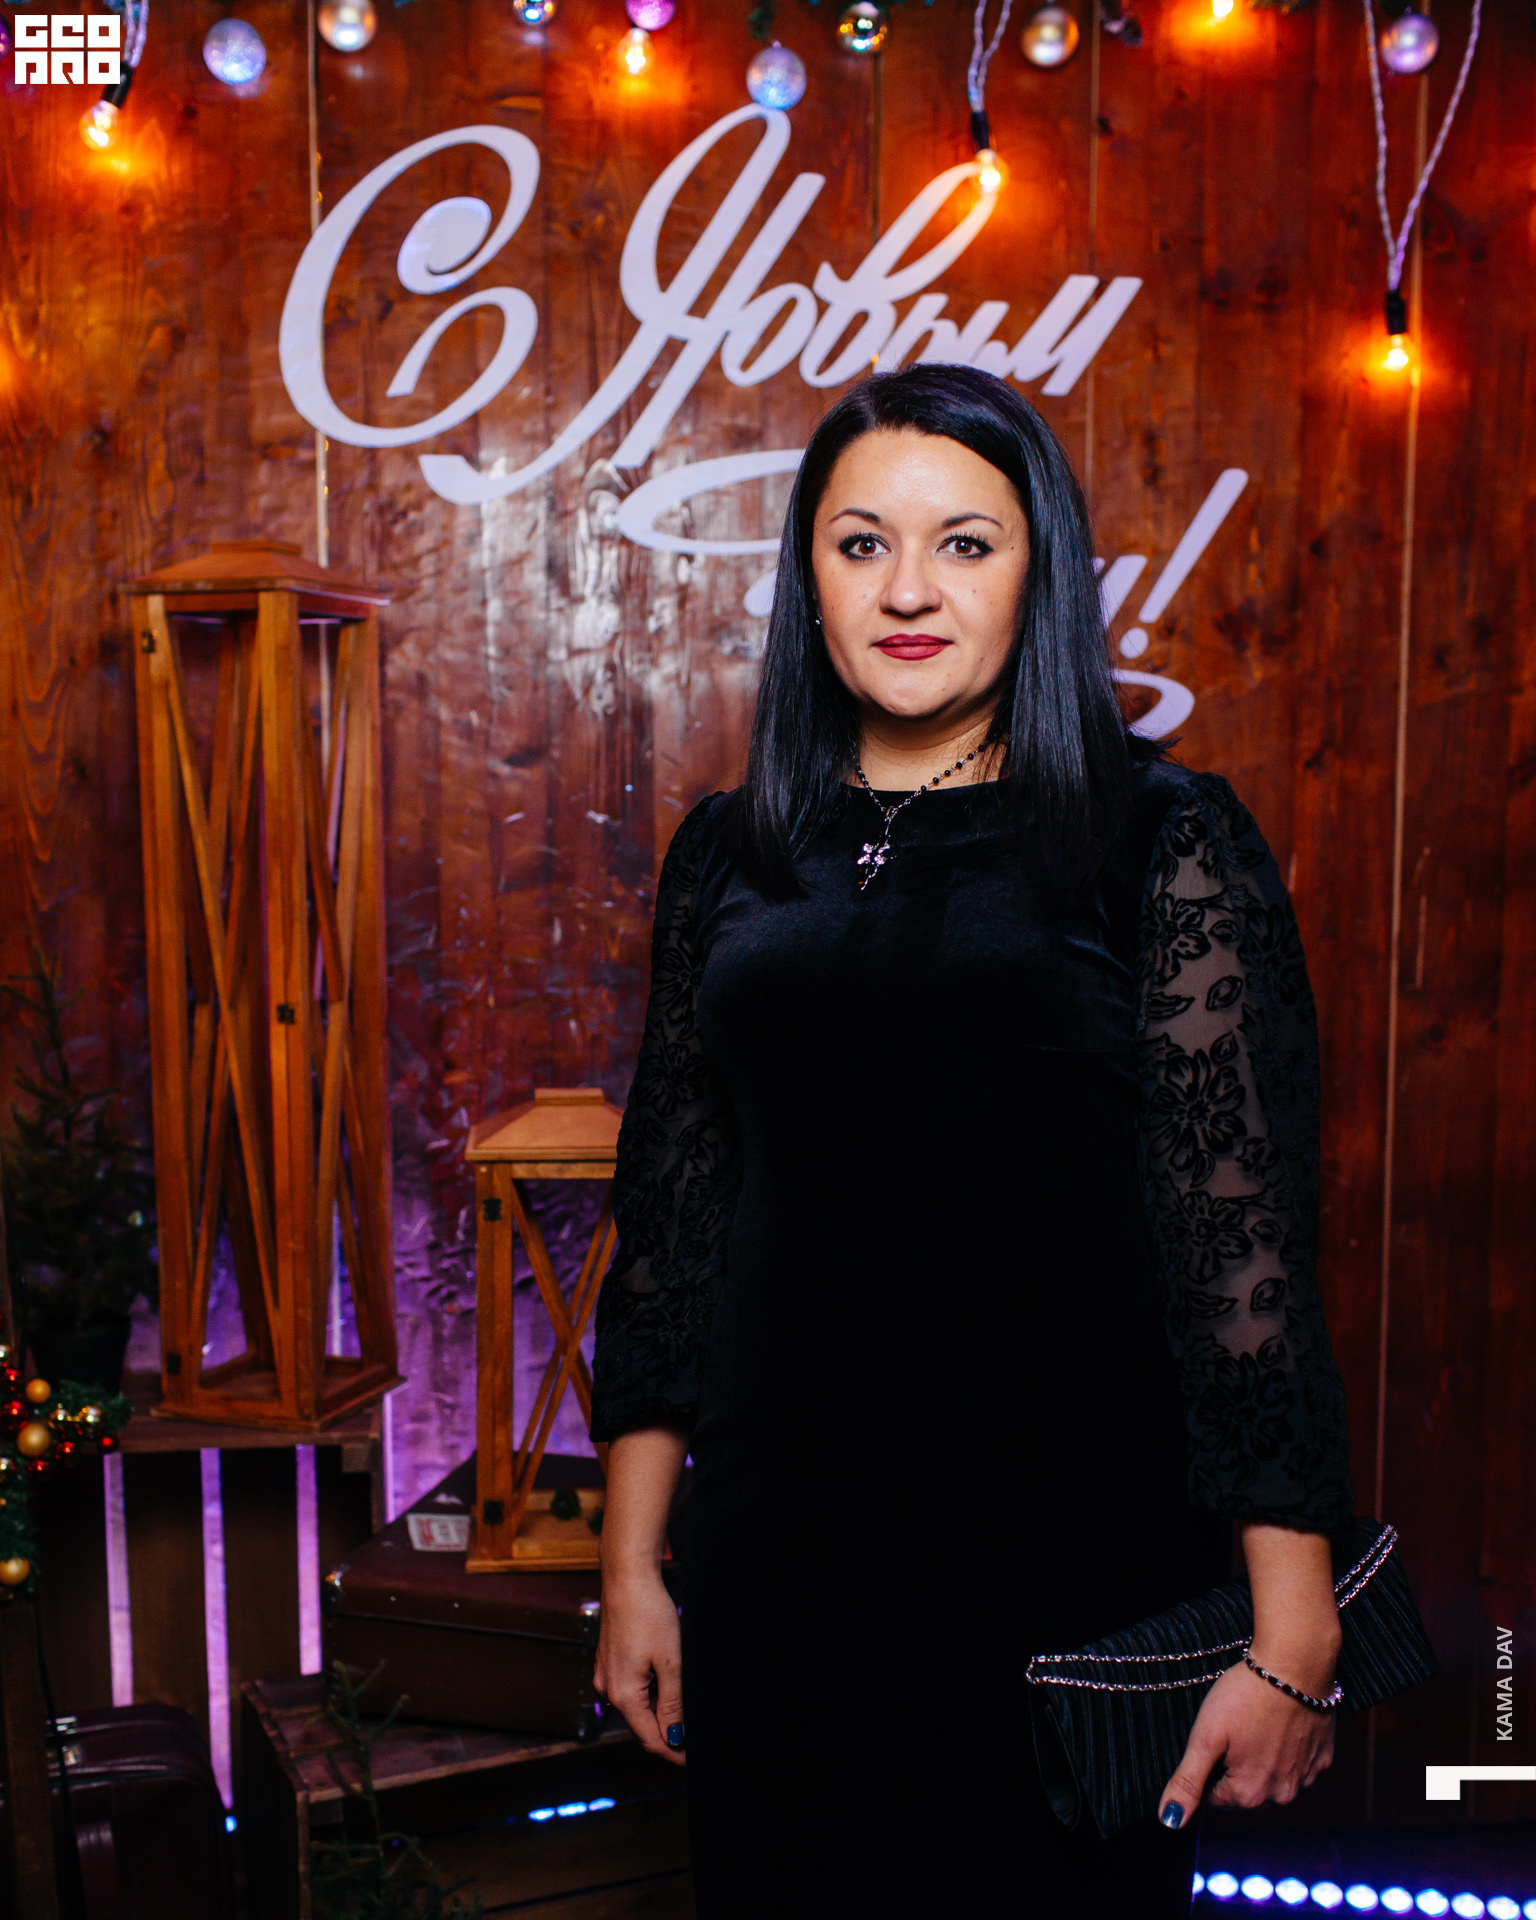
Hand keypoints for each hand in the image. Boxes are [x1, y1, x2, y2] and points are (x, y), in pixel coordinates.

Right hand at [594, 1569, 685, 1766]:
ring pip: (635, 1706)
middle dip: (666, 1734)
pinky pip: (628, 1688)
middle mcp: (607, 1689)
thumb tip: (674, 1738)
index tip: (692, 1760)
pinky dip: (648, 1694)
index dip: (673, 1752)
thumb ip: (672, 1704)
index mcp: (623, 1695)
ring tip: (683, 1712)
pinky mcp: (607, 1660)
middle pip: (641, 1725)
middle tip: (693, 1738)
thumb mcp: (670, 1662)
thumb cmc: (649, 1615)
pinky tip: (665, 1684)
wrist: (626, 1578)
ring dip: (657, 1713)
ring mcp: (604, 1674)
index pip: (650, 1739)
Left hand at [1157, 1654, 1335, 1826]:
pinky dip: (1287, 1748)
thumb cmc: (1246, 1696)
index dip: (1210, 1764)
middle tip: (1236, 1726)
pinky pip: (1297, 1763)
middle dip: (1235, 1765)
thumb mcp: (1206, 1736)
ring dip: (1262, 1758)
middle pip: (1244, 1789)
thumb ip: (1188, 1781)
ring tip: (1258, 1722)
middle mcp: (1282, 1795)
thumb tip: (1170, 1820)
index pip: (1214, 1795)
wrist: (1295, 1665)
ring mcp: (1307, 1778)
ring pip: (1272, 1777)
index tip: (1216, 1737)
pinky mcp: (1323, 1758)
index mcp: (1250, 1794)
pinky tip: (1281, 1722)